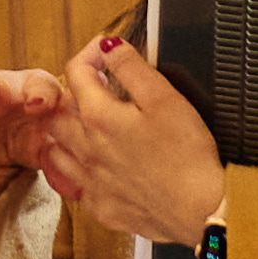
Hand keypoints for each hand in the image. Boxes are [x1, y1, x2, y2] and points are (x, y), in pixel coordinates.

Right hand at [0, 54, 69, 212]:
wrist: (18, 149)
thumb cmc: (46, 137)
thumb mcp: (62, 146)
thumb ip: (64, 157)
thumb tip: (78, 186)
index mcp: (35, 94)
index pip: (42, 88)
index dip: (42, 94)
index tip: (43, 103)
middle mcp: (2, 92)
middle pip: (1, 85)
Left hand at [30, 29, 226, 245]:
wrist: (200, 212)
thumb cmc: (188, 157)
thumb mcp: (165, 98)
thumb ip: (132, 67)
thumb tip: (109, 46)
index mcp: (99, 117)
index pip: (77, 72)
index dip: (91, 53)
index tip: (106, 51)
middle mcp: (87, 149)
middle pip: (58, 113)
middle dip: (72, 93)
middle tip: (97, 88)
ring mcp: (92, 181)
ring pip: (57, 151)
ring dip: (67, 133)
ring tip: (88, 125)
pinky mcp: (103, 207)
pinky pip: (76, 186)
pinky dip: (79, 170)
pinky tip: (96, 166)